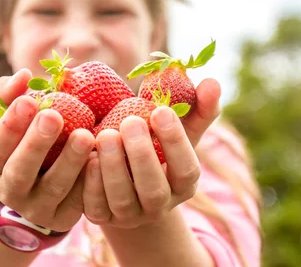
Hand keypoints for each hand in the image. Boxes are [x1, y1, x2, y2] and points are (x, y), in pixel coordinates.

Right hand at [0, 69, 94, 232]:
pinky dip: (89, 180)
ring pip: (53, 187)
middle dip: (36, 143)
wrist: (37, 190)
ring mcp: (37, 208)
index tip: (29, 100)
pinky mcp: (63, 217)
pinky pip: (78, 201)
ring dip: (69, 161)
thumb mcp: (8, 121)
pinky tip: (100, 159)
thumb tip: (22, 74)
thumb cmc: (21, 142)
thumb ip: (8, 95)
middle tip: (53, 115)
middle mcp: (10, 191)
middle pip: (20, 171)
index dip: (9, 126)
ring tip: (85, 135)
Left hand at [82, 78, 220, 228]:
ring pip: (123, 200)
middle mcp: (159, 206)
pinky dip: (91, 184)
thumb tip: (212, 82)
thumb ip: (198, 107)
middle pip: (154, 190)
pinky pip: (96, 207)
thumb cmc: (157, 144)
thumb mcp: (179, 128)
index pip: (186, 170)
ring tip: (105, 134)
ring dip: (114, 167)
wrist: (126, 174)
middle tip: (130, 121)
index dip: (175, 143)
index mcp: (183, 185)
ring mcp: (130, 215)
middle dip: (142, 155)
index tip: (160, 110)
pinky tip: (88, 158)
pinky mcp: (102, 217)